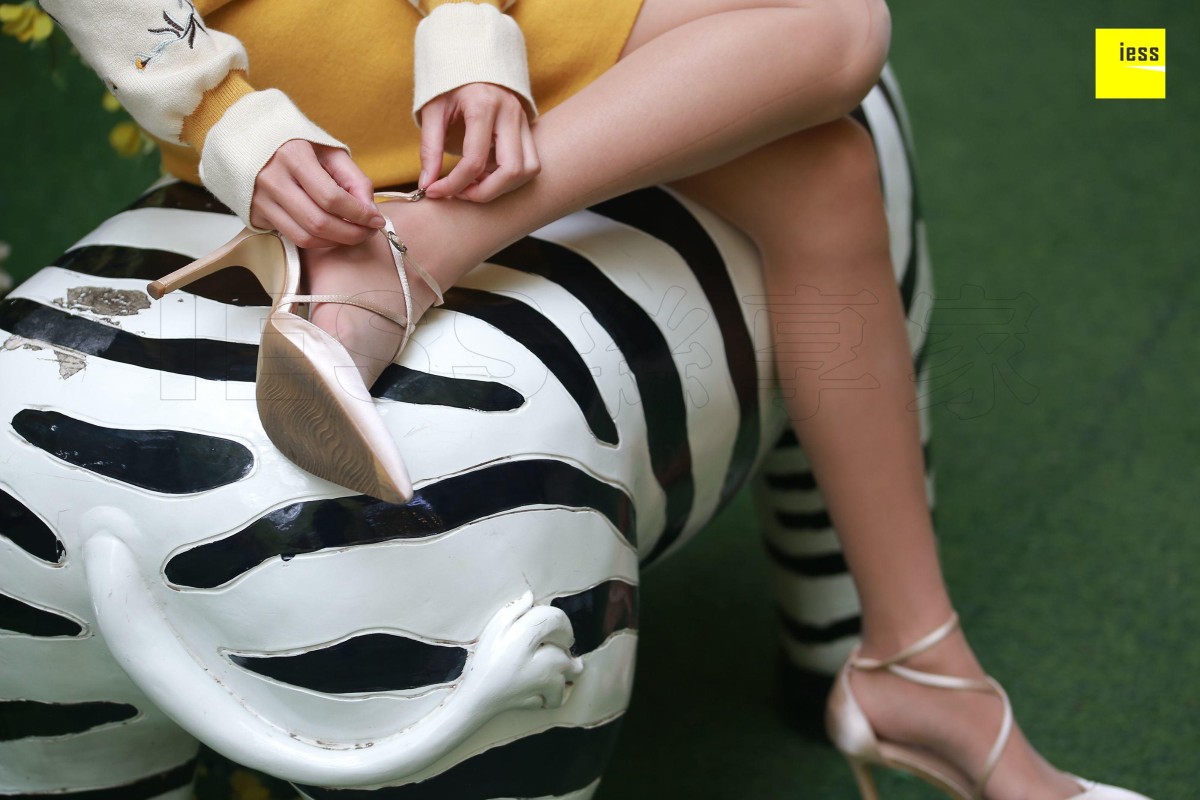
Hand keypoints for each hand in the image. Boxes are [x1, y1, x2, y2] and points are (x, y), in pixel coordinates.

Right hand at [249, 140, 384, 247]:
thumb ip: (354, 179)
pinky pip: (291, 237)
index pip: (332, 198)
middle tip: (368, 232)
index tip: (376, 220)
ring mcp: (260, 199)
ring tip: (352, 234)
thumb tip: (371, 212)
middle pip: (319, 223)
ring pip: (304, 237)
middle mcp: (272, 179)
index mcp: (293, 156)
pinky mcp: (255, 214)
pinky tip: (329, 232)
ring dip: (335, 242)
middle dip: (351, 234)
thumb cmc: (296, 143)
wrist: (250, 138)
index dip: (359, 215)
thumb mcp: (329, 150)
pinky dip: (316, 241)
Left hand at [419, 83, 539, 202]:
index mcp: (484, 105)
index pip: (474, 160)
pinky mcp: (528, 128)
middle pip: (511, 170)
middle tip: (460, 193)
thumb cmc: (450, 85)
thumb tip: (427, 184)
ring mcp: (524, 121)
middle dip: (485, 192)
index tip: (434, 191)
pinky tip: (486, 171)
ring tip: (474, 182)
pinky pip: (529, 163)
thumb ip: (429, 148)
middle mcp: (510, 113)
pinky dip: (509, 177)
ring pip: (528, 170)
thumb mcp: (432, 111)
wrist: (472, 59)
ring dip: (502, 186)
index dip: (453, 184)